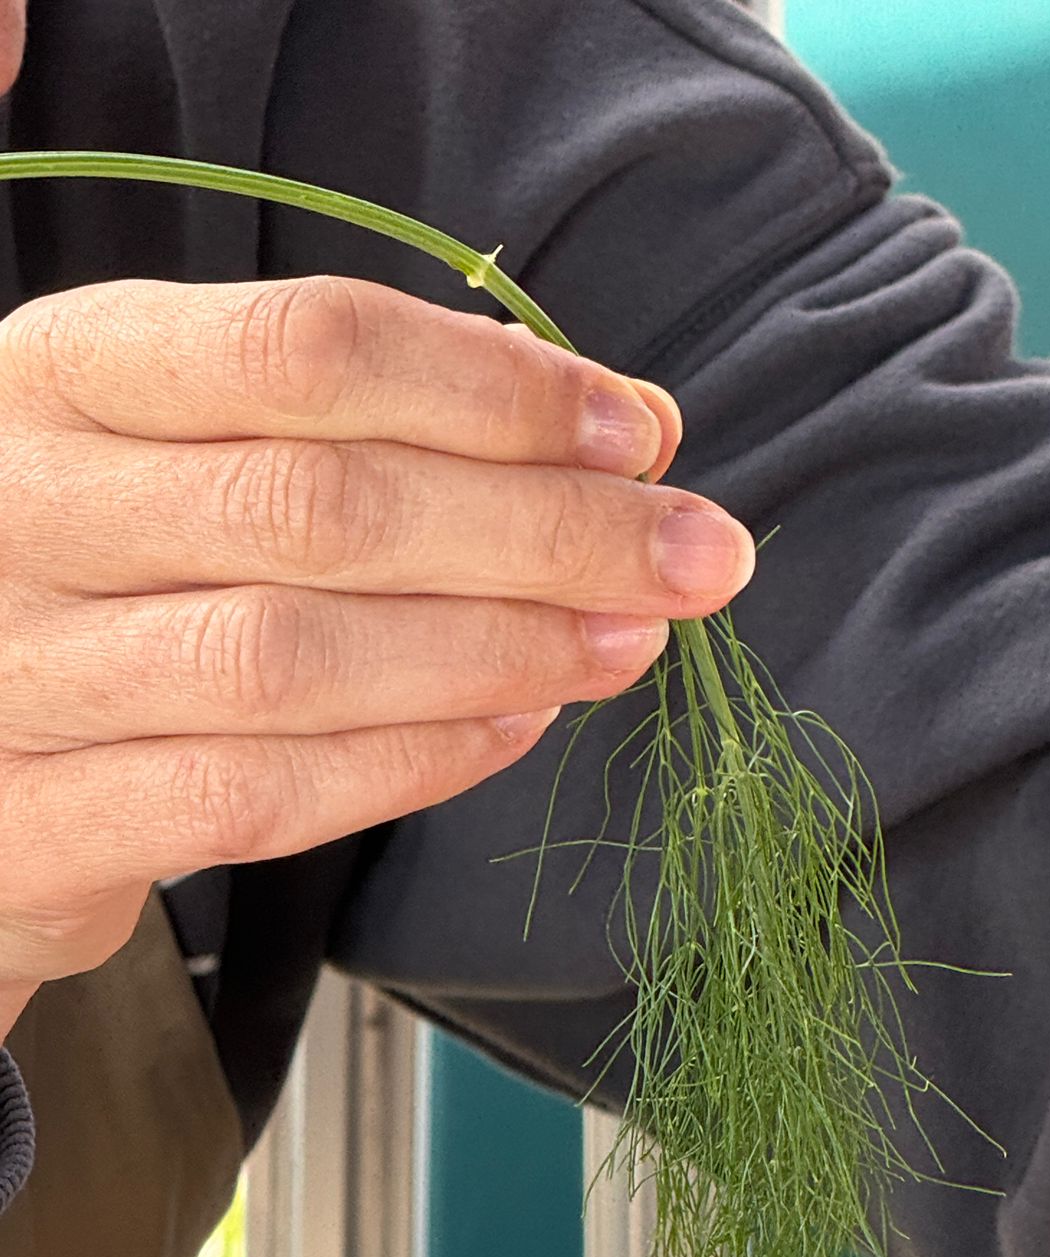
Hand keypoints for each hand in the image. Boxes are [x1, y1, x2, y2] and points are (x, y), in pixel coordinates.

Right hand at [0, 273, 752, 1017]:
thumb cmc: (100, 576)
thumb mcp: (175, 445)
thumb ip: (351, 420)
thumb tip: (592, 416)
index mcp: (67, 374)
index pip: (306, 350)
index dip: (496, 394)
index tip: (637, 434)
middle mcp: (25, 509)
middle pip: (327, 507)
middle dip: (546, 531)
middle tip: (693, 556)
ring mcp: (21, 674)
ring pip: (297, 658)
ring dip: (498, 650)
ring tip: (627, 643)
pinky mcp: (41, 823)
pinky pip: (260, 797)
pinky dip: (410, 763)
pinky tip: (513, 727)